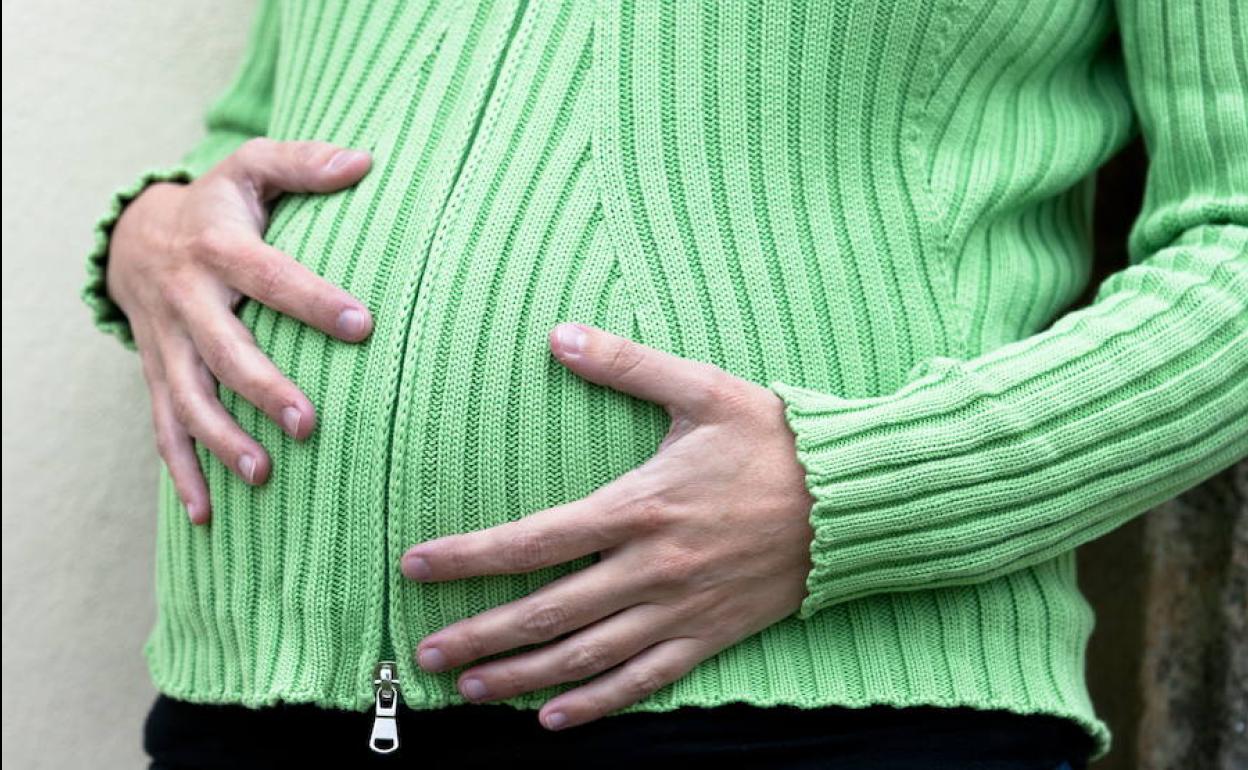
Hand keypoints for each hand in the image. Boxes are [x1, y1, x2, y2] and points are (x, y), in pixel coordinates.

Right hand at [106, 138, 374, 522]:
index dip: (315, 301)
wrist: (136, 237)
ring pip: (187, 398)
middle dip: (262, 388)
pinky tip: (208, 514)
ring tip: (262, 474)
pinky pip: (162, 428)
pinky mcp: (157, 375)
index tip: (364, 326)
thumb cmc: (218, 205)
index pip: (271, 277)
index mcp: (219, 248)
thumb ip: (305, 163)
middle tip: (308, 423)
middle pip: (223, 349)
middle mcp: (188, 300)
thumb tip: (367, 161)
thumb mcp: (252, 168)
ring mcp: (167, 344)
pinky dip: (181, 472)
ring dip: (220, 439)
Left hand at [400, 322, 817, 730]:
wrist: (852, 499)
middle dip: (480, 634)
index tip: (416, 567)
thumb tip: (559, 334)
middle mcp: (650, 568)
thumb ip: (626, 364)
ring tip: (470, 689)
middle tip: (426, 652)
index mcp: (639, 507)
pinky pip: (645, 681)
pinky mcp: (710, 635)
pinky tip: (554, 718)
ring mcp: (679, 609)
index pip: (533, 540)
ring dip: (521, 676)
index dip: (468, 557)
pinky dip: (597, 703)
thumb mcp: (702, 389)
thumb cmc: (776, 441)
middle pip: (546, 612)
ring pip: (585, 656)